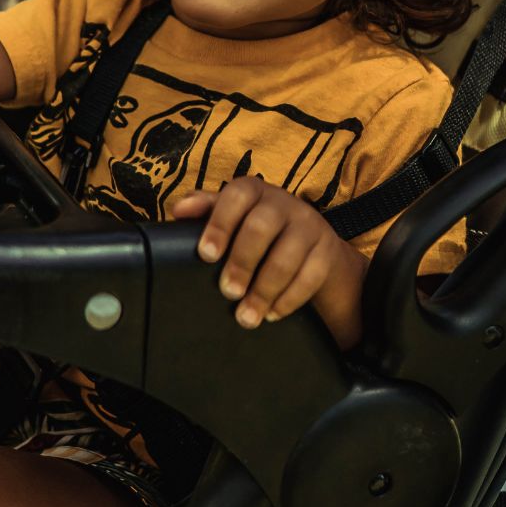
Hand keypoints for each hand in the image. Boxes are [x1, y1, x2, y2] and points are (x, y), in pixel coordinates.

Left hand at [172, 176, 366, 344]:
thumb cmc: (257, 228)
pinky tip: (271, 313)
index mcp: (255, 191)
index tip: (205, 255)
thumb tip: (178, 210)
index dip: (220, 224)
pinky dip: (288, 300)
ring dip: (263, 291)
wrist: (310, 241)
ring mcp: (310, 226)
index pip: (237, 196)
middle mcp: (284, 203)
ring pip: (287, 257)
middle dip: (241, 263)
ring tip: (246, 316)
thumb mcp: (232, 215)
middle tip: (227, 292)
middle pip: (262, 227)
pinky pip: (310, 278)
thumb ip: (205, 210)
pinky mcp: (327, 253)